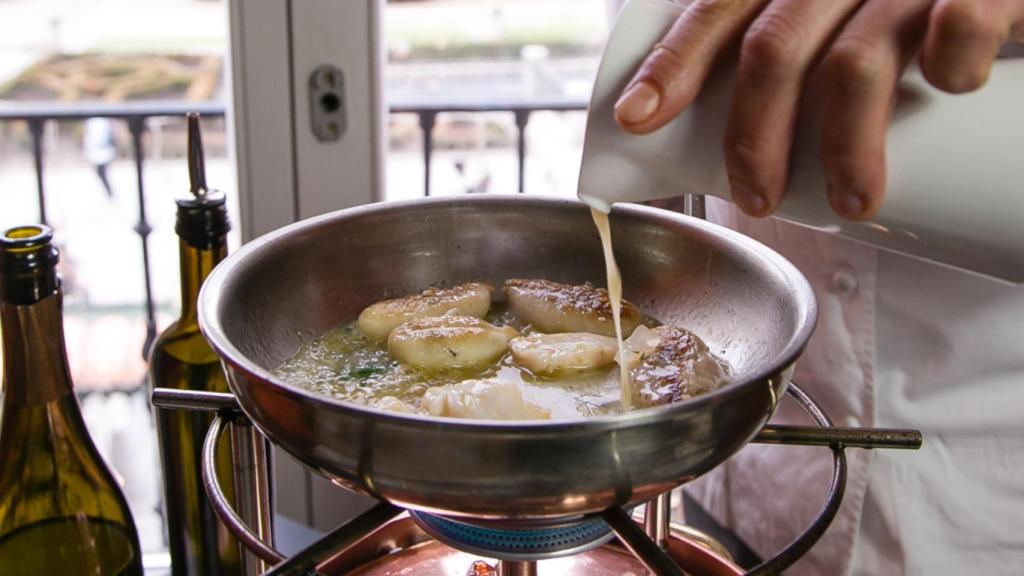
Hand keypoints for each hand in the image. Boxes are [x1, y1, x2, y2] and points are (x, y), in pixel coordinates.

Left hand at [614, 0, 1023, 219]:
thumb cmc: (903, 10)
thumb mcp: (830, 20)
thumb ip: (789, 52)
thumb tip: (728, 142)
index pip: (718, 9)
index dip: (673, 64)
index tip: (636, 119)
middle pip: (773, 48)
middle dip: (753, 137)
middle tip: (756, 199)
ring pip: (857, 63)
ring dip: (845, 148)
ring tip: (850, 205)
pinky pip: (959, 23)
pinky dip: (953, 66)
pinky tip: (953, 89)